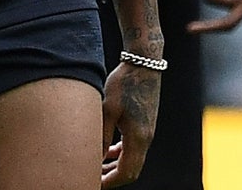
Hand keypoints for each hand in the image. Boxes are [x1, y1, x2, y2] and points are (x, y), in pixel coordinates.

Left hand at [100, 59, 160, 187]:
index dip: (110, 182)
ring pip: (133, 160)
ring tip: (97, 168)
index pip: (127, 173)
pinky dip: (121, 154)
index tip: (93, 184)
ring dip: (116, 167)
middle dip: (112, 178)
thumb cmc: (124, 84)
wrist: (143, 63)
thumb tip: (95, 158)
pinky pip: (134, 147)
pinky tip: (108, 151)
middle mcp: (146, 138)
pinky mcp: (145, 124)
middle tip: (93, 179)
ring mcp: (147, 131)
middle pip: (132, 170)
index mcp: (138, 138)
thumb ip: (102, 136)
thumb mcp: (107, 109)